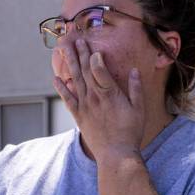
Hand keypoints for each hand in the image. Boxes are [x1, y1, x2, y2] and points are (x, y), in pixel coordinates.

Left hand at [53, 38, 145, 160]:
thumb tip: (134, 71)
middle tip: (75, 39)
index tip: (92, 46)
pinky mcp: (79, 116)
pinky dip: (61, 88)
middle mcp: (94, 97)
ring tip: (63, 49)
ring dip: (70, 64)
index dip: (94, 56)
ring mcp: (85, 106)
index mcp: (110, 94)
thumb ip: (136, 89)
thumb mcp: (139, 109)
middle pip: (85, 70)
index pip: (98, 69)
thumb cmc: (130, 132)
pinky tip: (55, 78)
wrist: (115, 154)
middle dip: (80, 53)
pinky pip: (68, 99)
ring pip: (75, 80)